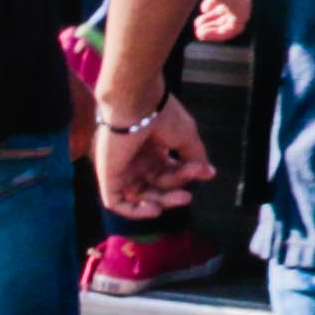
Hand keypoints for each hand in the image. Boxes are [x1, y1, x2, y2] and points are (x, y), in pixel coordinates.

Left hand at [94, 96, 209, 218]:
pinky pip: (118, 202)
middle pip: (157, 184)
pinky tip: (156, 210)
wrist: (135, 104)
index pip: (170, 169)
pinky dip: (136, 211)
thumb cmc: (161, 114)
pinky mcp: (108, 177)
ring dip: (163, 201)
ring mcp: (121, 167)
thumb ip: (194, 155)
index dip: (188, 174)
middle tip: (189, 195)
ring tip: (182, 198)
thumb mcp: (186, 136)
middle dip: (176, 189)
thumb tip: (206, 171)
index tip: (206, 172)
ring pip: (141, 195)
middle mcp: (136, 158)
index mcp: (152, 146)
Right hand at [194, 0, 254, 44]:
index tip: (201, 11)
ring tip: (199, 31)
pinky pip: (237, 25)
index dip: (215, 3)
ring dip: (216, 27)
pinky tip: (203, 34)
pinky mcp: (241, 3)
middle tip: (198, 26)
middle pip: (232, 2)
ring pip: (234, 16)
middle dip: (214, 17)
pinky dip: (220, 33)